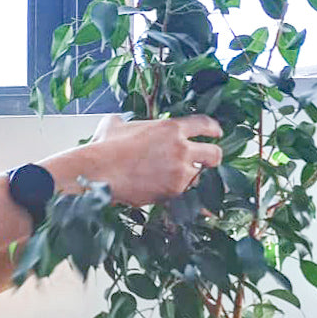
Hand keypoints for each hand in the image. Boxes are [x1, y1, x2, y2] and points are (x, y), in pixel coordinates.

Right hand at [82, 112, 222, 207]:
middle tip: (209, 160)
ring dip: (194, 177)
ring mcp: (179, 172)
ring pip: (201, 176)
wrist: (99, 172)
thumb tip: (119, 122)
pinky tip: (179, 196)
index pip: (204, 124)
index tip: (217, 133)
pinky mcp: (173, 191)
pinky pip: (187, 194)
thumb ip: (125, 121)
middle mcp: (180, 148)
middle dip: (214, 158)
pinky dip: (184, 195)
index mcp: (171, 128)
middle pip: (214, 154)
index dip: (214, 129)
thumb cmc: (104, 148)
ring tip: (182, 179)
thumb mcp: (114, 124)